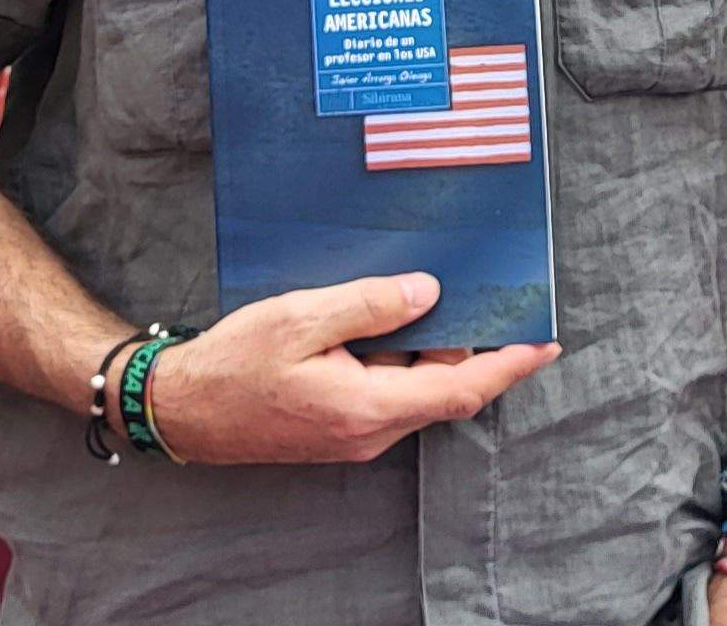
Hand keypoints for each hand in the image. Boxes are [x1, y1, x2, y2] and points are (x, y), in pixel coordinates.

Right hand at [143, 273, 557, 464]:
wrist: (181, 409)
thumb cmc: (233, 364)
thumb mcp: (301, 317)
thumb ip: (370, 304)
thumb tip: (429, 293)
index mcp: (368, 406)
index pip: (460, 389)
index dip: (509, 366)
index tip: (545, 343)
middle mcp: (370, 431)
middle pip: (444, 389)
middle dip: (468, 344)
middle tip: (480, 292)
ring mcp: (354, 434)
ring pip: (415, 390)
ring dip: (429, 349)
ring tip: (426, 295)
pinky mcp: (339, 428)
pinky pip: (388, 393)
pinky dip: (400, 360)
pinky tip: (386, 322)